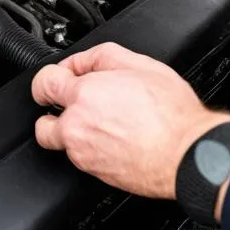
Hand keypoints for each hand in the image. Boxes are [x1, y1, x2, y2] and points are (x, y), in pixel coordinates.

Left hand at [30, 42, 223, 199]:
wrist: (187, 153)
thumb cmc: (171, 113)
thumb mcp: (141, 65)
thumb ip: (101, 57)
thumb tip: (80, 63)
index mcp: (84, 96)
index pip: (42, 83)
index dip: (49, 79)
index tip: (57, 81)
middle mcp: (76, 127)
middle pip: (42, 122)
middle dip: (54, 112)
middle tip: (75, 105)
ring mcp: (83, 153)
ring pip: (61, 142)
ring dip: (73, 131)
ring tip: (101, 123)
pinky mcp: (94, 173)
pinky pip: (80, 157)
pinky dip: (90, 148)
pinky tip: (113, 138)